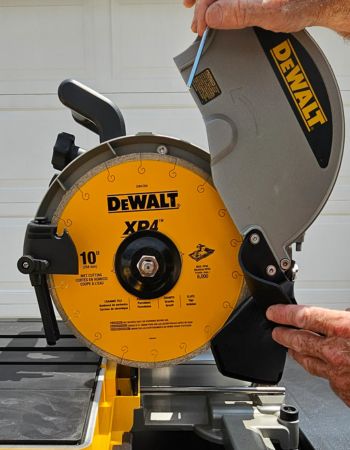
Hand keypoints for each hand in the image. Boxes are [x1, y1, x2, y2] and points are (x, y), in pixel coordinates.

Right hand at [183, 0, 349, 36]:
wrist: (321, 3)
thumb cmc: (303, 3)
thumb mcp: (270, 12)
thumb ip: (240, 12)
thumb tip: (212, 15)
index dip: (203, 7)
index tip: (201, 27)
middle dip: (202, 6)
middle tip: (198, 27)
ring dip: (208, 5)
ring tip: (201, 20)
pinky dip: (218, 5)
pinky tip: (214, 13)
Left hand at [266, 304, 349, 406]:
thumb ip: (347, 318)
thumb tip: (342, 313)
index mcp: (342, 329)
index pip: (303, 316)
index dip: (284, 313)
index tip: (274, 311)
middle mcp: (335, 352)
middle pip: (299, 340)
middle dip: (284, 333)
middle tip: (275, 330)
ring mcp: (338, 375)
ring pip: (309, 362)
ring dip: (297, 352)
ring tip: (289, 347)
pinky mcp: (344, 393)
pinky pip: (326, 379)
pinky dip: (321, 370)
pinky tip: (320, 367)